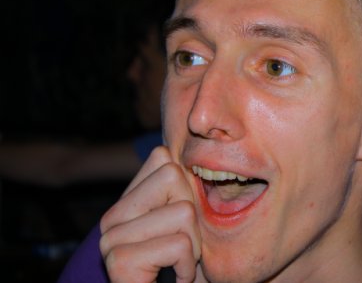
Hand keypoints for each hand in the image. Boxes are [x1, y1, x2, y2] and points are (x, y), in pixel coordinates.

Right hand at [100, 146, 203, 282]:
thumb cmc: (188, 269)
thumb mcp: (189, 223)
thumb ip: (180, 189)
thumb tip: (185, 149)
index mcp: (126, 202)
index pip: (162, 157)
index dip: (188, 188)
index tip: (184, 223)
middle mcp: (111, 217)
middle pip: (174, 178)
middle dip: (193, 217)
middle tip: (182, 248)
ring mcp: (110, 239)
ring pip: (182, 212)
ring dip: (193, 246)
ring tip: (177, 264)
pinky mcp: (118, 262)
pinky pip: (179, 245)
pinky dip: (187, 267)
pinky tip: (173, 279)